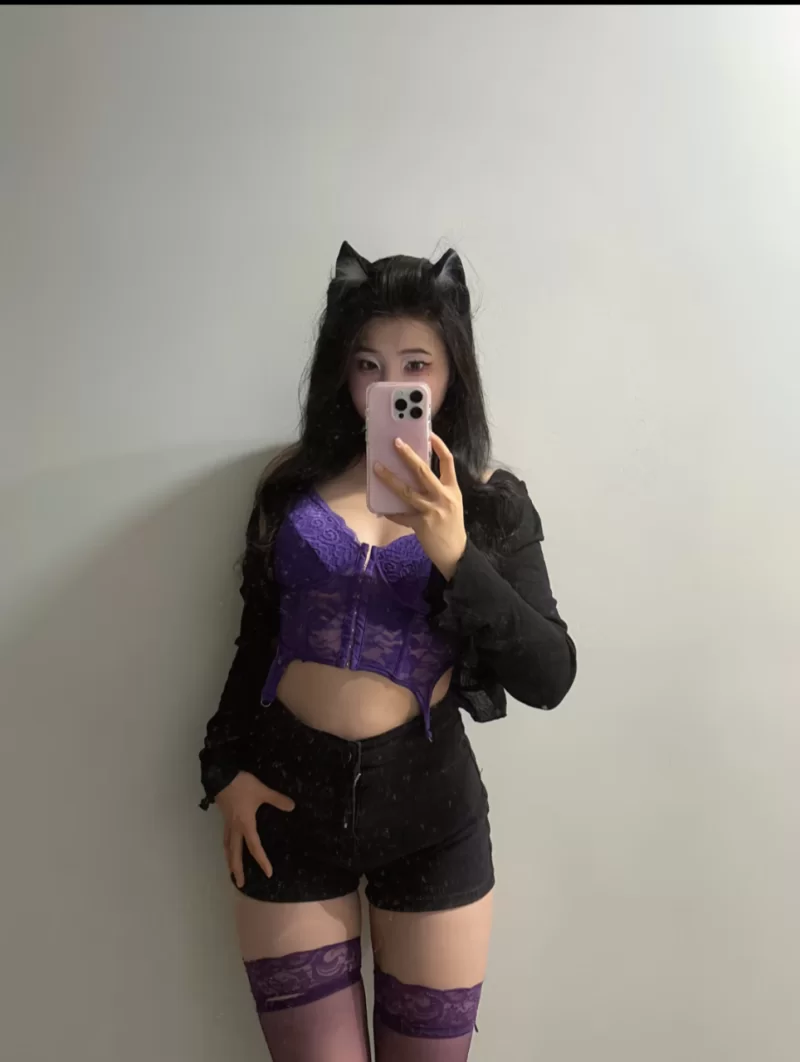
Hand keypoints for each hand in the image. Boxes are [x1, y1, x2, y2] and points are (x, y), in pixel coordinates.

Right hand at [215, 771, 294, 887]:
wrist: (221, 776)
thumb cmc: (242, 785)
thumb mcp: (262, 791)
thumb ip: (277, 799)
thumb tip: (292, 807)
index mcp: (246, 825)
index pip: (255, 847)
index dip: (262, 861)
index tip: (268, 873)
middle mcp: (235, 828)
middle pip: (235, 854)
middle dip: (237, 870)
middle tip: (240, 884)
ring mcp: (227, 823)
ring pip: (227, 847)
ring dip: (230, 860)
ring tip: (231, 870)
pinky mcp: (224, 817)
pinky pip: (225, 837)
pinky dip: (227, 847)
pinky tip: (228, 847)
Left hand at [373, 433, 466, 580]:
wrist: (455, 552)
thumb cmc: (451, 525)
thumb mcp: (451, 503)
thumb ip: (438, 489)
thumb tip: (415, 473)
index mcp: (452, 489)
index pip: (448, 461)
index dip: (439, 446)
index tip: (429, 433)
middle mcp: (443, 497)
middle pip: (423, 471)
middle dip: (408, 455)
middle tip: (396, 442)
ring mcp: (431, 510)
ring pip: (407, 491)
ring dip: (390, 479)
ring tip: (377, 468)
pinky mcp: (421, 524)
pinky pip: (401, 515)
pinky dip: (390, 511)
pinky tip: (380, 508)